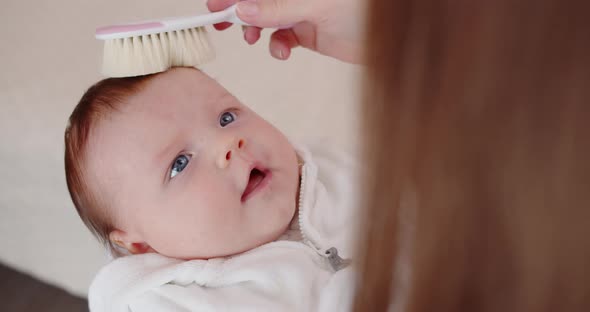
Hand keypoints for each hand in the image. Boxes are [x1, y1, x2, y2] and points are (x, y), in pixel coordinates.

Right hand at [207, 0, 364, 62]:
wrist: (390, 38)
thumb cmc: (364, 10)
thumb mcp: (315, 5)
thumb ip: (277, 8)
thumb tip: (243, 8)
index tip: (215, 5)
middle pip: (259, 0)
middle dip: (240, 9)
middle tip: (222, 22)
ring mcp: (301, 11)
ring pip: (267, 19)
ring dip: (255, 29)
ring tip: (251, 37)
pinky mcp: (306, 32)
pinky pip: (282, 37)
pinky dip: (277, 45)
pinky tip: (282, 50)